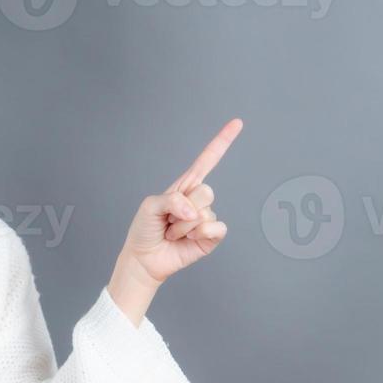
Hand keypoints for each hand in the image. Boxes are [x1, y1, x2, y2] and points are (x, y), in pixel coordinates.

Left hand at [114, 118, 242, 295]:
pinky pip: (216, 228)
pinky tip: (187, 240)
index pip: (207, 160)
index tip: (237, 123)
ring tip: (173, 232)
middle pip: (206, 191)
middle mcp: (197, 200)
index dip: (222, 142)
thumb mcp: (150, 206)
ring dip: (183, 226)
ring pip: (205, 212)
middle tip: (170, 220)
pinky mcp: (212, 236)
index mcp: (184, 186)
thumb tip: (194, 211)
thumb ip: (172, 200)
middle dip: (184, 208)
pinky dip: (200, 234)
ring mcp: (206, 218)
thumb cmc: (145, 229)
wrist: (145, 258)